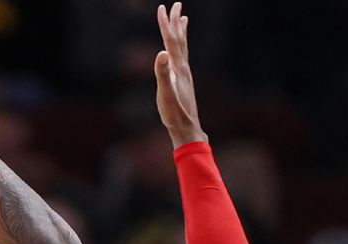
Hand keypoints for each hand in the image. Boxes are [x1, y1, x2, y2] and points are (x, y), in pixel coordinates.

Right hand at [155, 3, 207, 147]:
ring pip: (183, 47)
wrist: (186, 128)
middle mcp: (183, 68)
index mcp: (178, 68)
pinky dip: (181, 48)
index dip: (165, 24)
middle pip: (179, 40)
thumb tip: (161, 53)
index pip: (170, 41)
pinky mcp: (183, 81)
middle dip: (176, 22)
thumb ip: (162, 73)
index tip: (161, 8)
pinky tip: (179, 51)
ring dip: (182, 32)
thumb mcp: (165, 94)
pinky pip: (183, 58)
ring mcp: (185, 74)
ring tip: (183, 18)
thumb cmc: (174, 113)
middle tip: (176, 4)